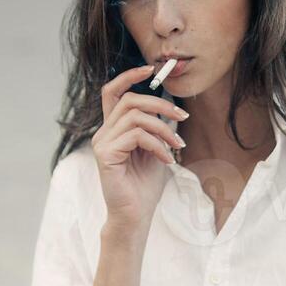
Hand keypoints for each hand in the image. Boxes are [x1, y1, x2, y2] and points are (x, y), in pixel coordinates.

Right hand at [91, 64, 187, 228]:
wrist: (135, 216)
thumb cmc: (144, 187)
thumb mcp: (156, 150)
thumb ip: (157, 129)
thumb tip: (172, 108)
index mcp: (113, 129)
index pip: (113, 91)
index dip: (130, 76)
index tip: (151, 69)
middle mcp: (103, 133)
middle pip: (130, 100)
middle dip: (160, 105)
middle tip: (183, 118)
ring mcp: (102, 143)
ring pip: (135, 116)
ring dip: (163, 128)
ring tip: (177, 145)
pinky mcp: (105, 154)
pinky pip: (136, 136)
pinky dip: (157, 145)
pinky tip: (166, 160)